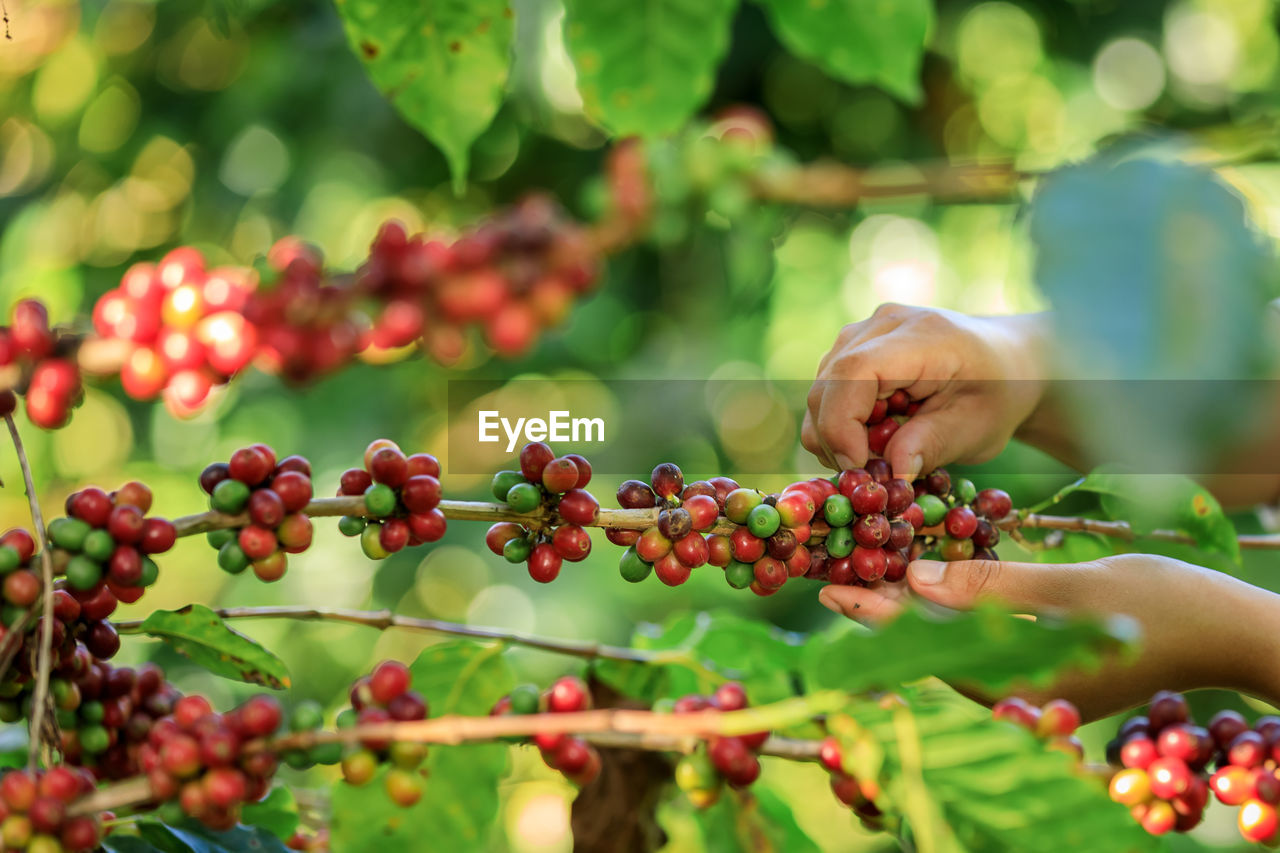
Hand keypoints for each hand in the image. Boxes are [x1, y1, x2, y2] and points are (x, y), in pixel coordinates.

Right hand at [802, 305, 1047, 479]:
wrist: (1006, 361)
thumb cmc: (998, 393)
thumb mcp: (978, 429)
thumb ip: (933, 447)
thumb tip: (890, 475)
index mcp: (923, 336)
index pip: (854, 372)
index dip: (842, 424)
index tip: (859, 467)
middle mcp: (884, 323)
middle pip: (827, 384)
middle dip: (836, 439)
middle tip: (871, 473)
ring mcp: (864, 331)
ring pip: (821, 390)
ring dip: (837, 433)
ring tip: (881, 452)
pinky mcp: (854, 346)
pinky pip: (828, 390)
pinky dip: (842, 423)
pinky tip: (875, 433)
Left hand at [818, 554, 1279, 719]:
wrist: (1236, 636)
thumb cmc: (1164, 609)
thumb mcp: (1074, 590)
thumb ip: (993, 587)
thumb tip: (915, 577)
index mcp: (1021, 685)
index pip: (930, 643)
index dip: (877, 612)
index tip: (831, 588)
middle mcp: (1020, 695)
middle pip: (934, 648)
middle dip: (883, 611)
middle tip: (833, 578)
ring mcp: (1035, 686)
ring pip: (957, 646)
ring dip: (913, 610)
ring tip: (868, 579)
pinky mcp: (1049, 672)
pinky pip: (986, 644)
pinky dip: (953, 615)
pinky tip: (932, 589)